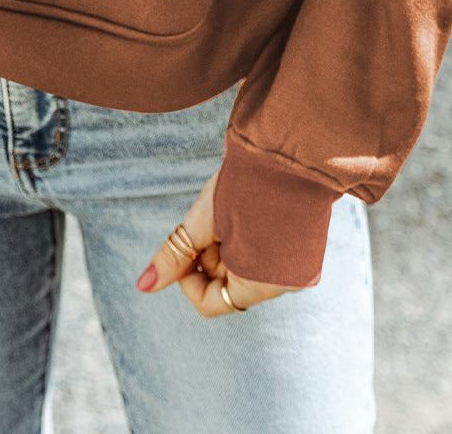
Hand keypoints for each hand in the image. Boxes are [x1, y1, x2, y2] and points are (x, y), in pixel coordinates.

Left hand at [134, 167, 301, 316]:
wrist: (291, 149)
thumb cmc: (245, 184)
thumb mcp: (202, 222)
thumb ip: (174, 257)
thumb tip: (143, 286)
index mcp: (261, 286)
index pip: (210, 303)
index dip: (189, 275)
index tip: (189, 241)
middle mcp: (286, 285)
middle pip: (228, 285)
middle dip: (212, 256)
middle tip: (215, 219)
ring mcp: (300, 268)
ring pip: (246, 269)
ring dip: (231, 246)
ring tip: (235, 210)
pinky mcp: (307, 249)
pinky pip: (267, 256)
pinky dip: (251, 240)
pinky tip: (251, 211)